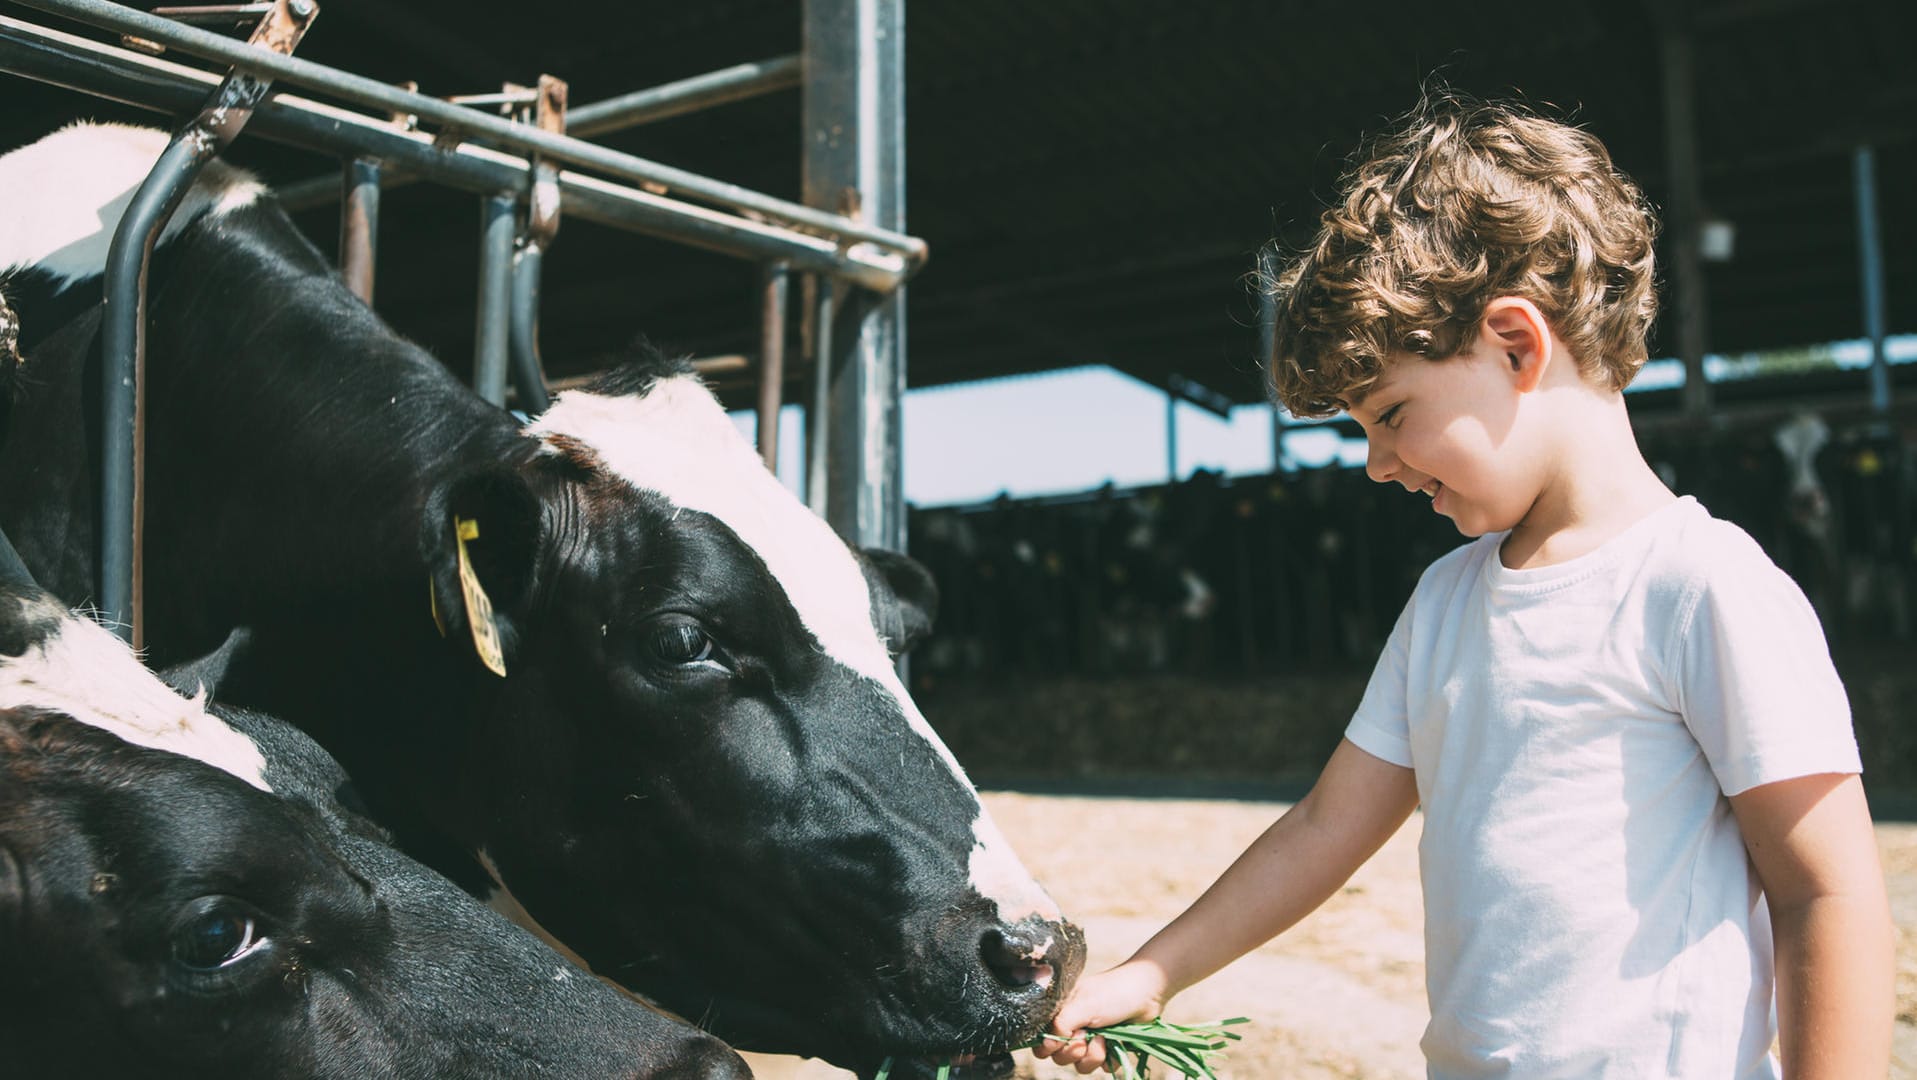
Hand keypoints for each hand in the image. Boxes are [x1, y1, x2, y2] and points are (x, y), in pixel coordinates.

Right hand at [1031, 960, 1168, 1073]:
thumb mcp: (1083, 1005)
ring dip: (1093, 1056)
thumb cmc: (1114, 993)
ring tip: (1105, 1039)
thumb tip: (1046, 1045)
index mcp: (1062, 1014)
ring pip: (1081, 1065)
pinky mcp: (1109, 1048)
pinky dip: (1109, 1059)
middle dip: (1074, 1051)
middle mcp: (1074, 1027)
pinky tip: (1116, 1044)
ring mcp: (1092, 1039)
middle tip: (1086, 1037)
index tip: (1061, 1041)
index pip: (1043, 1040)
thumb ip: (1060, 1025)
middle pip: (1060, 1057)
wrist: (1148, 992)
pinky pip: (1102, 1067)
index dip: (1049, 1046)